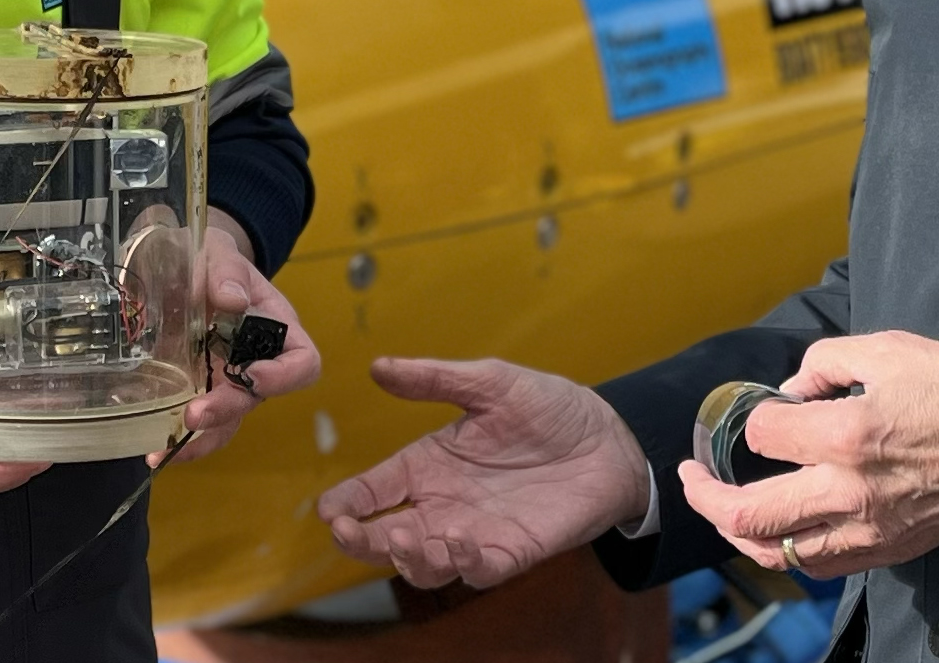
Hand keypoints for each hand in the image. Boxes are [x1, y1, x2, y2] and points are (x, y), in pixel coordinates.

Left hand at [162, 212, 321, 464]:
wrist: (180, 261)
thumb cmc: (209, 254)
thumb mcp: (216, 248)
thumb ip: (224, 267)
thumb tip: (232, 299)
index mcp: (275, 326)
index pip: (302, 361)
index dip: (284, 376)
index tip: (253, 376)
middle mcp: (255, 361)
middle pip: (256, 398)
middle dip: (226, 410)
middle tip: (191, 416)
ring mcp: (224, 379)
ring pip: (226, 422)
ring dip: (200, 440)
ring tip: (162, 452)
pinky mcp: (194, 389)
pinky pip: (195, 422)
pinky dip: (175, 436)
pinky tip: (148, 444)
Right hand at [317, 358, 651, 588]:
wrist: (609, 437)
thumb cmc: (548, 407)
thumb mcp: (490, 382)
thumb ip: (434, 378)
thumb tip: (378, 367)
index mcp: (428, 465)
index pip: (374, 490)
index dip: (348, 502)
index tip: (328, 509)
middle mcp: (443, 504)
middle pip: (386, 537)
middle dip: (360, 540)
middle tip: (347, 531)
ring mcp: (476, 532)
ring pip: (424, 564)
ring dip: (406, 558)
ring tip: (404, 535)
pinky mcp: (513, 551)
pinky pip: (478, 571)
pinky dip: (462, 563)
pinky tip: (457, 540)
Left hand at [677, 331, 938, 578]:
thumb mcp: (889, 348)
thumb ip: (824, 361)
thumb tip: (789, 391)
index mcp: (847, 436)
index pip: (762, 436)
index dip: (754, 417)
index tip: (766, 408)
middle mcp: (850, 491)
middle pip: (748, 513)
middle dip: (704, 495)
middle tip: (689, 476)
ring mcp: (869, 528)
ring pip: (778, 553)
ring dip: (739, 534)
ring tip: (723, 510)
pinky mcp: (889, 549)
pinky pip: (821, 565)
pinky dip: (788, 552)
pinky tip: (780, 531)